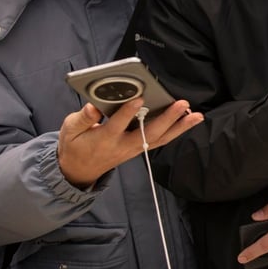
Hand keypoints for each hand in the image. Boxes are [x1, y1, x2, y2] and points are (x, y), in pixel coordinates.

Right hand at [57, 98, 201, 187]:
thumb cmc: (75, 145)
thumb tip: (93, 107)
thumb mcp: (70, 130)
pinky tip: (188, 121)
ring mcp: (133, 149)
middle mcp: (123, 145)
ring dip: (179, 127)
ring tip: (196, 115)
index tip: (139, 98)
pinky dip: (176, 131)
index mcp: (104, 138)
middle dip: (167, 118)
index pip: (117, 124)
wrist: (79, 170)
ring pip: (160, 139)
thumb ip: (83, 118)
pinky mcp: (139, 149)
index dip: (128, 112)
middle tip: (181, 104)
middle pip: (148, 133)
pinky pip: (160, 140)